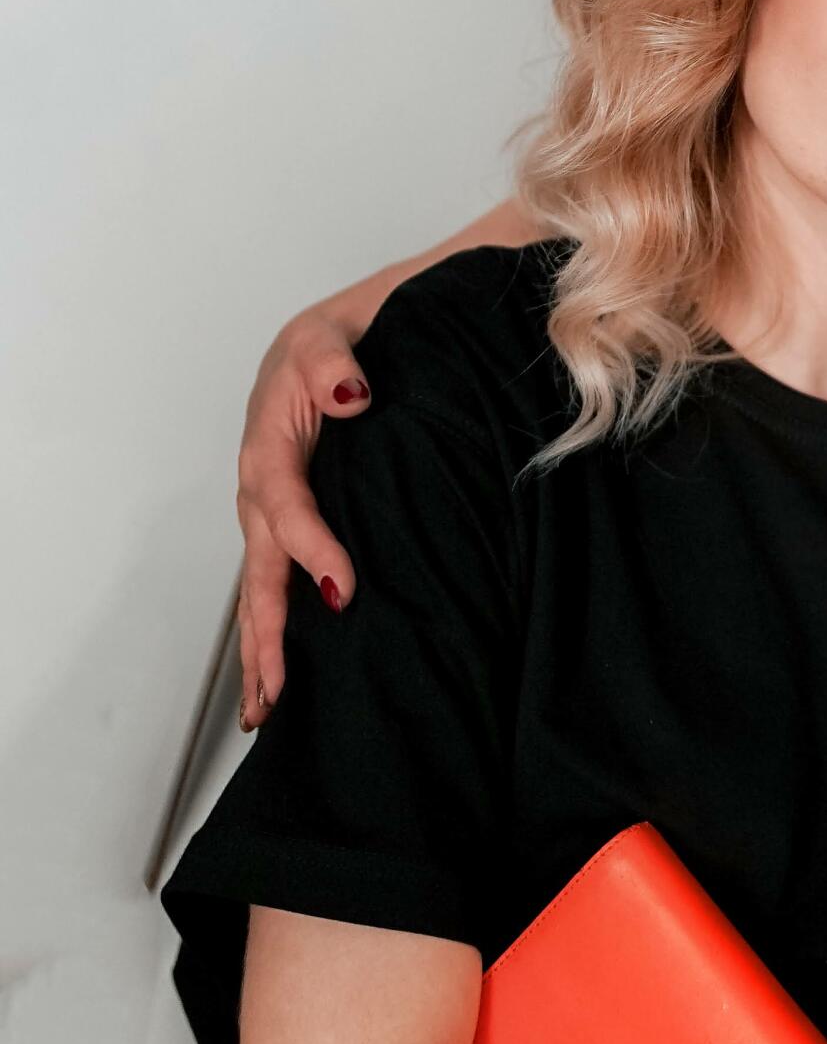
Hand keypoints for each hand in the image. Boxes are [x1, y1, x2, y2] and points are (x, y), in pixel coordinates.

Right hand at [235, 304, 372, 720]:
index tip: (341, 588)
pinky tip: (281, 673)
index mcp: (269, 443)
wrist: (335, 339)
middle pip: (259, 567)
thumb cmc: (335, 338)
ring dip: (261, 647)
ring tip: (266, 709)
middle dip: (265, 633)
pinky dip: (273, 628)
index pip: (287, 505)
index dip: (311, 548)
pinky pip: (276, 580)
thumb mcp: (330, 335)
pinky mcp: (287, 521)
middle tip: (277, 692)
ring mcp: (270, 510)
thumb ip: (335, 363)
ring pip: (262, 586)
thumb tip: (350, 397)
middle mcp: (261, 486)